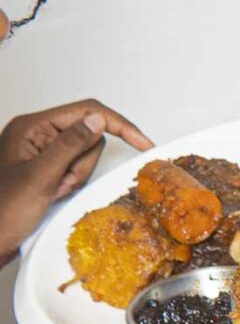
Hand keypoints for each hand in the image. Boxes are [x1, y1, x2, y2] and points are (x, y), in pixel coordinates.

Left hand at [0, 100, 153, 260]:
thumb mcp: (40, 177)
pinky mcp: (48, 166)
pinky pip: (76, 167)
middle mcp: (38, 134)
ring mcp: (43, 150)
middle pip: (88, 136)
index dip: (117, 124)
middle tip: (60, 183)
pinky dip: (72, 182)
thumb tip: (98, 120)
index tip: (142, 143)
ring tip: (54, 191)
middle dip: (82, 163)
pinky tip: (54, 193)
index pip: (86, 111)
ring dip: (76, 176)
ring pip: (85, 154)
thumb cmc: (4, 211)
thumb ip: (70, 145)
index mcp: (31, 127)